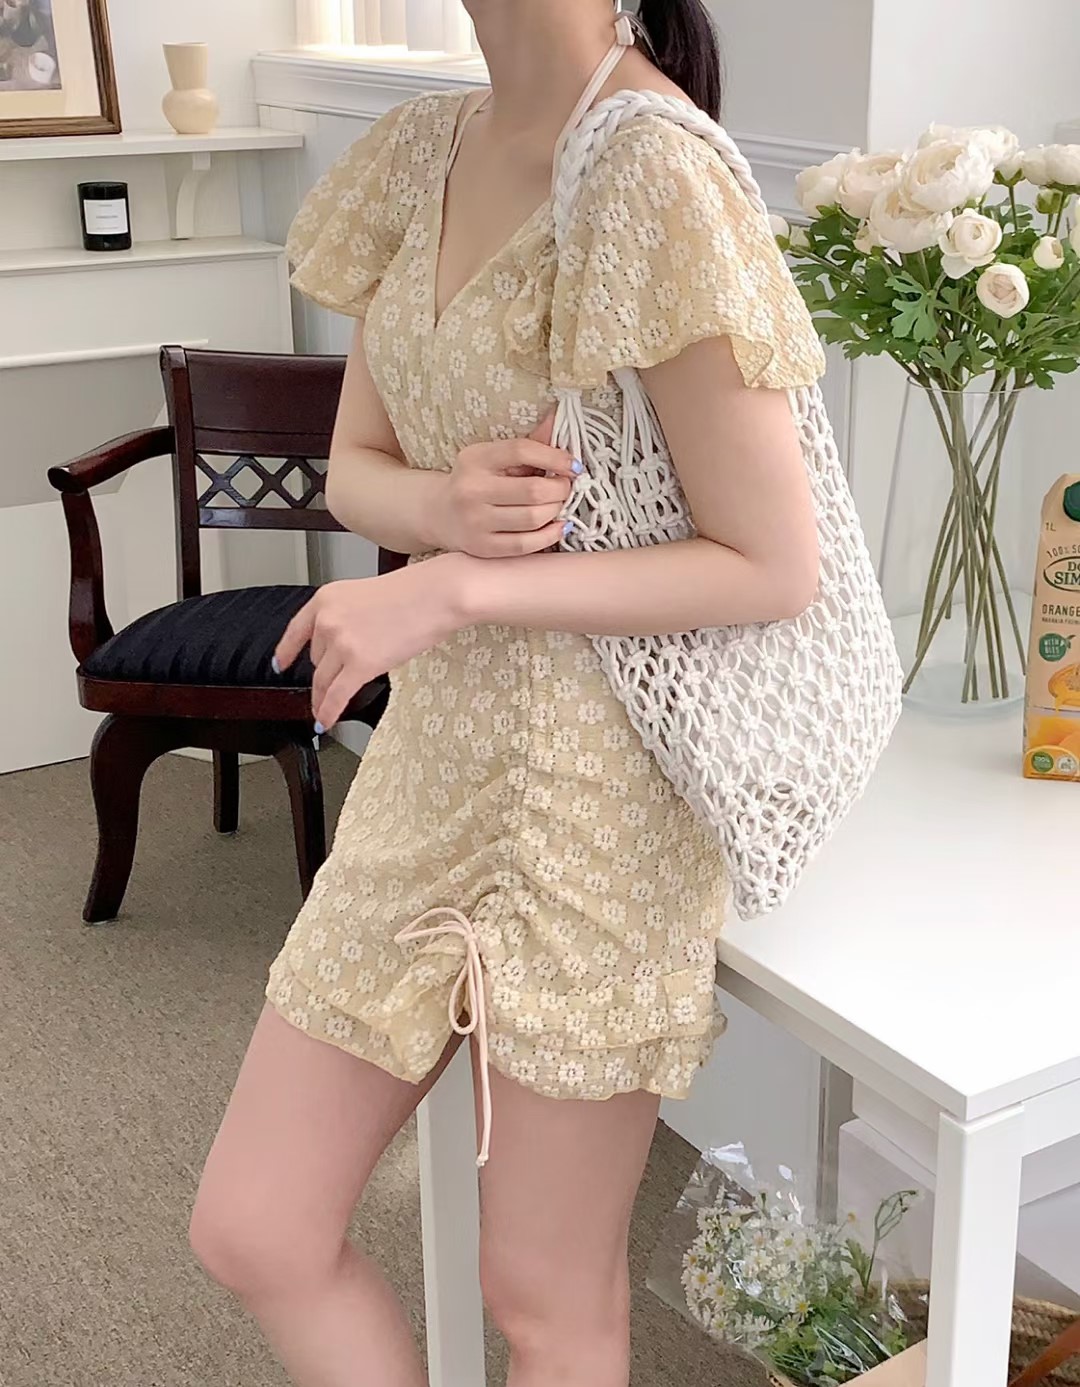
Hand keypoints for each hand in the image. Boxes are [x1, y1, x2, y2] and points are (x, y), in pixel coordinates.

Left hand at [274, 557, 462, 730]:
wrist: (435, 595)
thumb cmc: (414, 593)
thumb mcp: (365, 596)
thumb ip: (348, 618)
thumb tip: (345, 645)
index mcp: (326, 599)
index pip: (296, 630)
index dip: (287, 652)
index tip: (281, 663)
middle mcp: (327, 620)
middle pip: (315, 659)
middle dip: (322, 675)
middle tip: (326, 689)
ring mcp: (342, 643)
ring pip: (322, 680)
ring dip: (321, 699)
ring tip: (322, 711)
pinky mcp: (359, 664)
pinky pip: (337, 695)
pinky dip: (328, 711)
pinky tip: (326, 720)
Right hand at [430, 414, 578, 557]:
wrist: (440, 513)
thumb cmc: (477, 481)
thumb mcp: (494, 456)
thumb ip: (529, 443)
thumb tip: (558, 417)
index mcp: (475, 459)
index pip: (522, 451)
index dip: (555, 458)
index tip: (573, 466)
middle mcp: (471, 490)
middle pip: (533, 490)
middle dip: (561, 489)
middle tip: (566, 488)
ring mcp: (475, 521)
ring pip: (533, 518)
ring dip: (557, 511)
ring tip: (558, 505)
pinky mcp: (482, 547)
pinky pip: (526, 544)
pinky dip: (550, 535)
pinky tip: (558, 526)